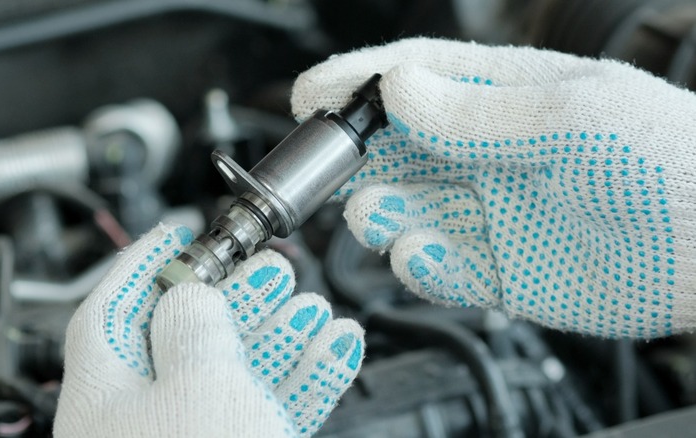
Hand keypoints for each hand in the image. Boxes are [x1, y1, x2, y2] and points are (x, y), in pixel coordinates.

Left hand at [54, 224, 363, 436]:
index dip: (145, 259)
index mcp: (106, 395)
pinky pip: (275, 409)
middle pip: (188, 335)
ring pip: (241, 372)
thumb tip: (194, 295)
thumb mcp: (195, 381)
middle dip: (237, 294)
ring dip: (283, 333)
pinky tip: (338, 350)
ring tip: (314, 304)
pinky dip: (308, 378)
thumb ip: (193, 322)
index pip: (113, 306)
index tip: (180, 229)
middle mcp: (144, 421)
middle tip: (270, 266)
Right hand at [292, 38, 695, 337]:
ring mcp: (488, 212)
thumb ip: (477, 114)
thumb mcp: (574, 119)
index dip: (357, 82)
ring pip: (404, 209)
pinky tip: (421, 254)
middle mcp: (486, 153)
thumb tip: (397, 90)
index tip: (311, 95)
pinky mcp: (496, 270)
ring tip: (376, 212)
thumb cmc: (670, 160)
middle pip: (394, 148)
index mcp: (504, 97)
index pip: (414, 78)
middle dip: (354, 157)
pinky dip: (417, 264)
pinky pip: (437, 267)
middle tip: (329, 171)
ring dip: (376, 212)